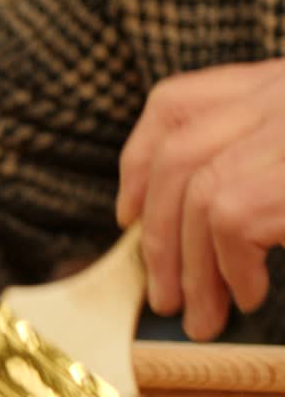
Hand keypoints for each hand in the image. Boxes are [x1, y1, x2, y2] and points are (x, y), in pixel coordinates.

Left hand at [116, 58, 284, 340]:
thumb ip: (253, 159)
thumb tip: (165, 221)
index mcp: (274, 81)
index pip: (175, 103)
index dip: (138, 160)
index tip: (126, 214)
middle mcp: (279, 90)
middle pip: (178, 155)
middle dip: (158, 235)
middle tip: (161, 295)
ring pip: (198, 196)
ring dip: (191, 268)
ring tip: (202, 314)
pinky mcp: (284, 177)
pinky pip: (231, 222)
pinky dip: (231, 269)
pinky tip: (248, 295)